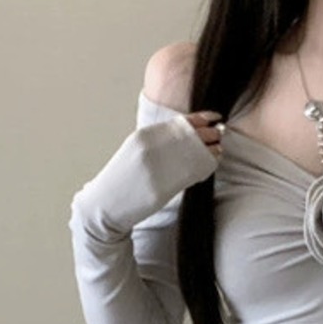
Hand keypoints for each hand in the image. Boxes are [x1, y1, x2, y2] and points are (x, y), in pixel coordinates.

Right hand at [73, 111, 223, 238]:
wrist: (104, 206)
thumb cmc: (122, 182)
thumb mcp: (135, 152)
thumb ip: (157, 141)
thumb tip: (186, 135)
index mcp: (143, 136)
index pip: (181, 120)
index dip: (202, 118)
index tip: (214, 117)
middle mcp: (150, 148)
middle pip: (193, 133)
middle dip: (211, 133)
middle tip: (218, 136)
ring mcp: (156, 168)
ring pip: (197, 151)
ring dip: (211, 149)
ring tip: (213, 152)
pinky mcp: (162, 188)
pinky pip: (193, 172)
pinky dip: (207, 165)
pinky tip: (208, 165)